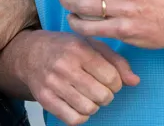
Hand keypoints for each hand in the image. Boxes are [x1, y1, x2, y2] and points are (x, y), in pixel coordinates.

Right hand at [16, 30, 138, 125]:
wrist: (29, 54)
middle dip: (106, 95)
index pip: (111, 78)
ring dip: (93, 105)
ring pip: (89, 109)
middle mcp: (64, 66)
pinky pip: (74, 119)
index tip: (109, 80)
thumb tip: (134, 81)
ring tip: (87, 95)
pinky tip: (77, 104)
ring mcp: (52, 84)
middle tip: (98, 88)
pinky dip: (80, 116)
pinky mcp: (44, 99)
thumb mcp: (91, 45)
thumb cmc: (65, 48)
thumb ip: (116, 61)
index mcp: (78, 50)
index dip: (116, 82)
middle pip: (102, 96)